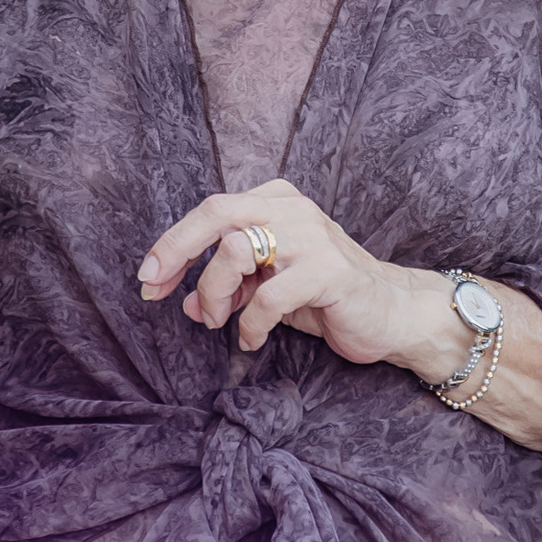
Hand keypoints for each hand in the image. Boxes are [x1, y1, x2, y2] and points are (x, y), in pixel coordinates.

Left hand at [138, 180, 439, 370]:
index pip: (211, 210)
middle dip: (176, 251)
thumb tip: (186, 301)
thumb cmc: (326, 295)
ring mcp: (313, 237)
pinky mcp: (329, 271)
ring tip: (220, 323)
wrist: (392, 312)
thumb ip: (230, 287)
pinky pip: (268, 297)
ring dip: (215, 295)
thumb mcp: (269, 287)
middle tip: (155, 288)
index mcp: (276, 202)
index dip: (173, 243)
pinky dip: (250, 325)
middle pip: (217, 214)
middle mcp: (293, 210)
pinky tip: (252, 339)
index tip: (149, 277)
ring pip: (236, 252)